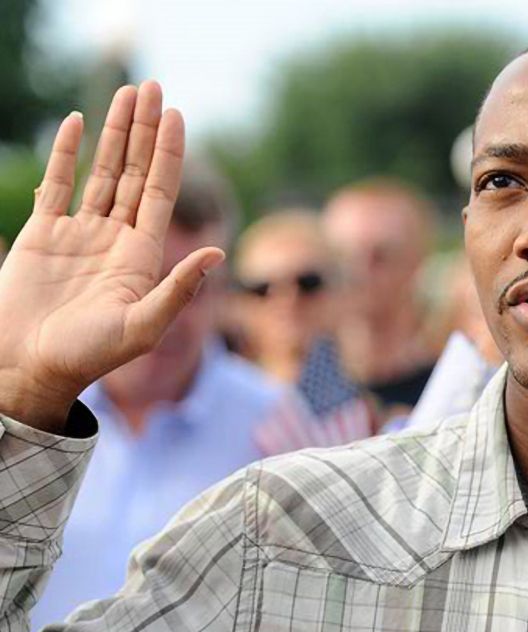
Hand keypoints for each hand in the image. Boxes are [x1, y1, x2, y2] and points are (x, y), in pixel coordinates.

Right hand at [0, 81, 223, 431]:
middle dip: (146, 132)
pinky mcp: (43, 233)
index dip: (170, 155)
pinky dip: (67, 153)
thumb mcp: (143, 326)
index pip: (161, 193)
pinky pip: (59, 184)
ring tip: (127, 93)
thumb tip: (218, 252)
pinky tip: (80, 123)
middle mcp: (116, 239)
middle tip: (154, 88)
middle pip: (137, 174)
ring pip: (103, 172)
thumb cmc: (89, 356)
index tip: (177, 115)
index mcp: (142, 256)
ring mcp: (80, 233)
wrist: (31, 367)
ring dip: (116, 134)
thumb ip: (180, 289)